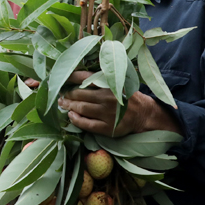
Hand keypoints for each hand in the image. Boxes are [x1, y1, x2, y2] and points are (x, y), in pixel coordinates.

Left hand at [58, 71, 177, 136]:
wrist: (144, 114)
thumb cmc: (127, 97)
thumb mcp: (118, 82)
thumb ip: (102, 78)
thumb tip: (79, 76)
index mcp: (110, 84)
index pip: (85, 77)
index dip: (70, 77)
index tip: (61, 79)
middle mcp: (108, 97)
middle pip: (79, 94)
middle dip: (67, 94)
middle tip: (61, 95)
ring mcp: (107, 113)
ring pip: (81, 108)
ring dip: (68, 106)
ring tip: (62, 104)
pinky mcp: (107, 127)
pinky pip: (86, 124)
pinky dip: (76, 119)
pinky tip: (71, 115)